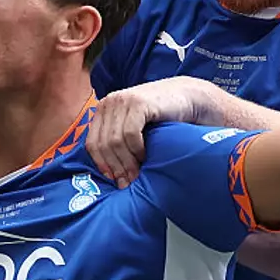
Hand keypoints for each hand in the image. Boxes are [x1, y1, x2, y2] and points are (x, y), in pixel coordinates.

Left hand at [88, 77, 217, 187]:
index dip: (101, 164)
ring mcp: (122, 101)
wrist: (186, 97)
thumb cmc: (160, 117)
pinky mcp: (138, 103)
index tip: (113, 179)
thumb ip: (118, 141)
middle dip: (115, 167)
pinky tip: (145, 155)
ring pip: (115, 141)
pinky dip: (137, 149)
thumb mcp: (133, 126)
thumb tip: (110, 174)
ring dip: (127, 162)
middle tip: (127, 182)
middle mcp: (109, 103)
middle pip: (103, 144)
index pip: (92, 143)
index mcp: (103, 110)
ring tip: (137, 174)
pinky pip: (130, 133)